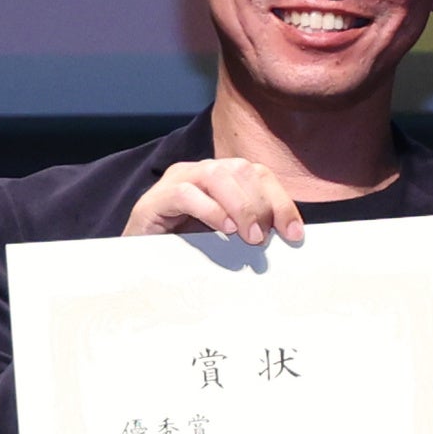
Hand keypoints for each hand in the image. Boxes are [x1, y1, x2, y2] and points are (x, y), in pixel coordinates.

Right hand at [126, 158, 305, 247]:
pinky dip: (210, 209)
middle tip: (265, 239)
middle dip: (260, 204)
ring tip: (249, 236)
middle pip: (241, 171)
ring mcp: (176, 181)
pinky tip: (224, 229)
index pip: (258, 175)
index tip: (295, 234)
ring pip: (216, 175)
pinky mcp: (155, 199)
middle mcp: (200, 172)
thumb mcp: (226, 238)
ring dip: (240, 206)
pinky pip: (186, 193)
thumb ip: (251, 230)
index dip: (280, 201)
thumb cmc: (186, 250)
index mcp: (222, 178)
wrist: (137, 263)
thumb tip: (289, 240)